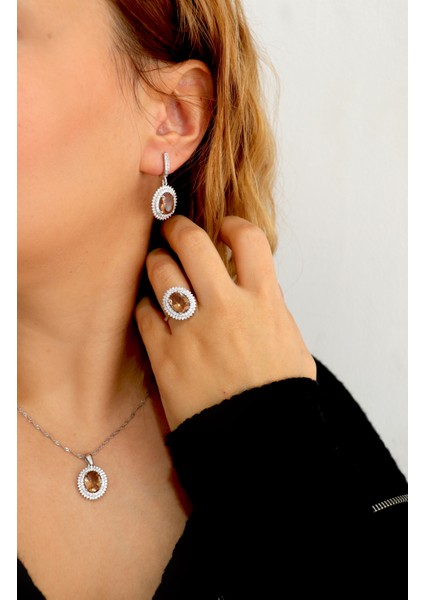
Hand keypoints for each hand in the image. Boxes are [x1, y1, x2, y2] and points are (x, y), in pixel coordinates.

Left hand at [136, 215, 315, 429]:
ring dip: (157, 262)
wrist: (259, 444)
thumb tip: (257, 286)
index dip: (233, 225)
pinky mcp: (165, 357)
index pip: (248, 239)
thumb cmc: (280, 396)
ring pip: (161, 272)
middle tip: (173, 230)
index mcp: (263, 302)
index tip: (224, 229)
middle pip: (192, 243)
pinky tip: (153, 310)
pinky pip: (143, 314)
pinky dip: (146, 306)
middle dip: (178, 228)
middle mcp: (226, 308)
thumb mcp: (291, 344)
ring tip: (159, 267)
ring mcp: (192, 331)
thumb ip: (272, 309)